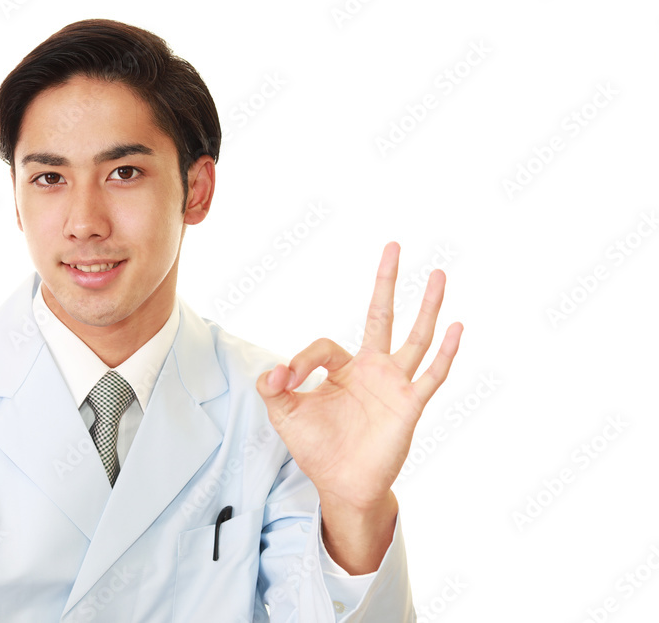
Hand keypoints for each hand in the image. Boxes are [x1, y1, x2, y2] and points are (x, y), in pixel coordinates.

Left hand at [257, 242, 462, 511]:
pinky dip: (444, 353)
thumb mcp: (285, 415)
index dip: (302, 359)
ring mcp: (394, 384)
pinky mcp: (409, 405)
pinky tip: (456, 328)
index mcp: (342, 369)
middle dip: (385, 282)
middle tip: (393, 246)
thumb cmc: (318, 447)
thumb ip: (274, 388)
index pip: (323, 346)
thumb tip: (274, 369)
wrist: (343, 484)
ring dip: (427, 306)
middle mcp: (371, 369)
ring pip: (415, 338)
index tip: (288, 379)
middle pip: (381, 316)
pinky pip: (431, 376)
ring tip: (438, 273)